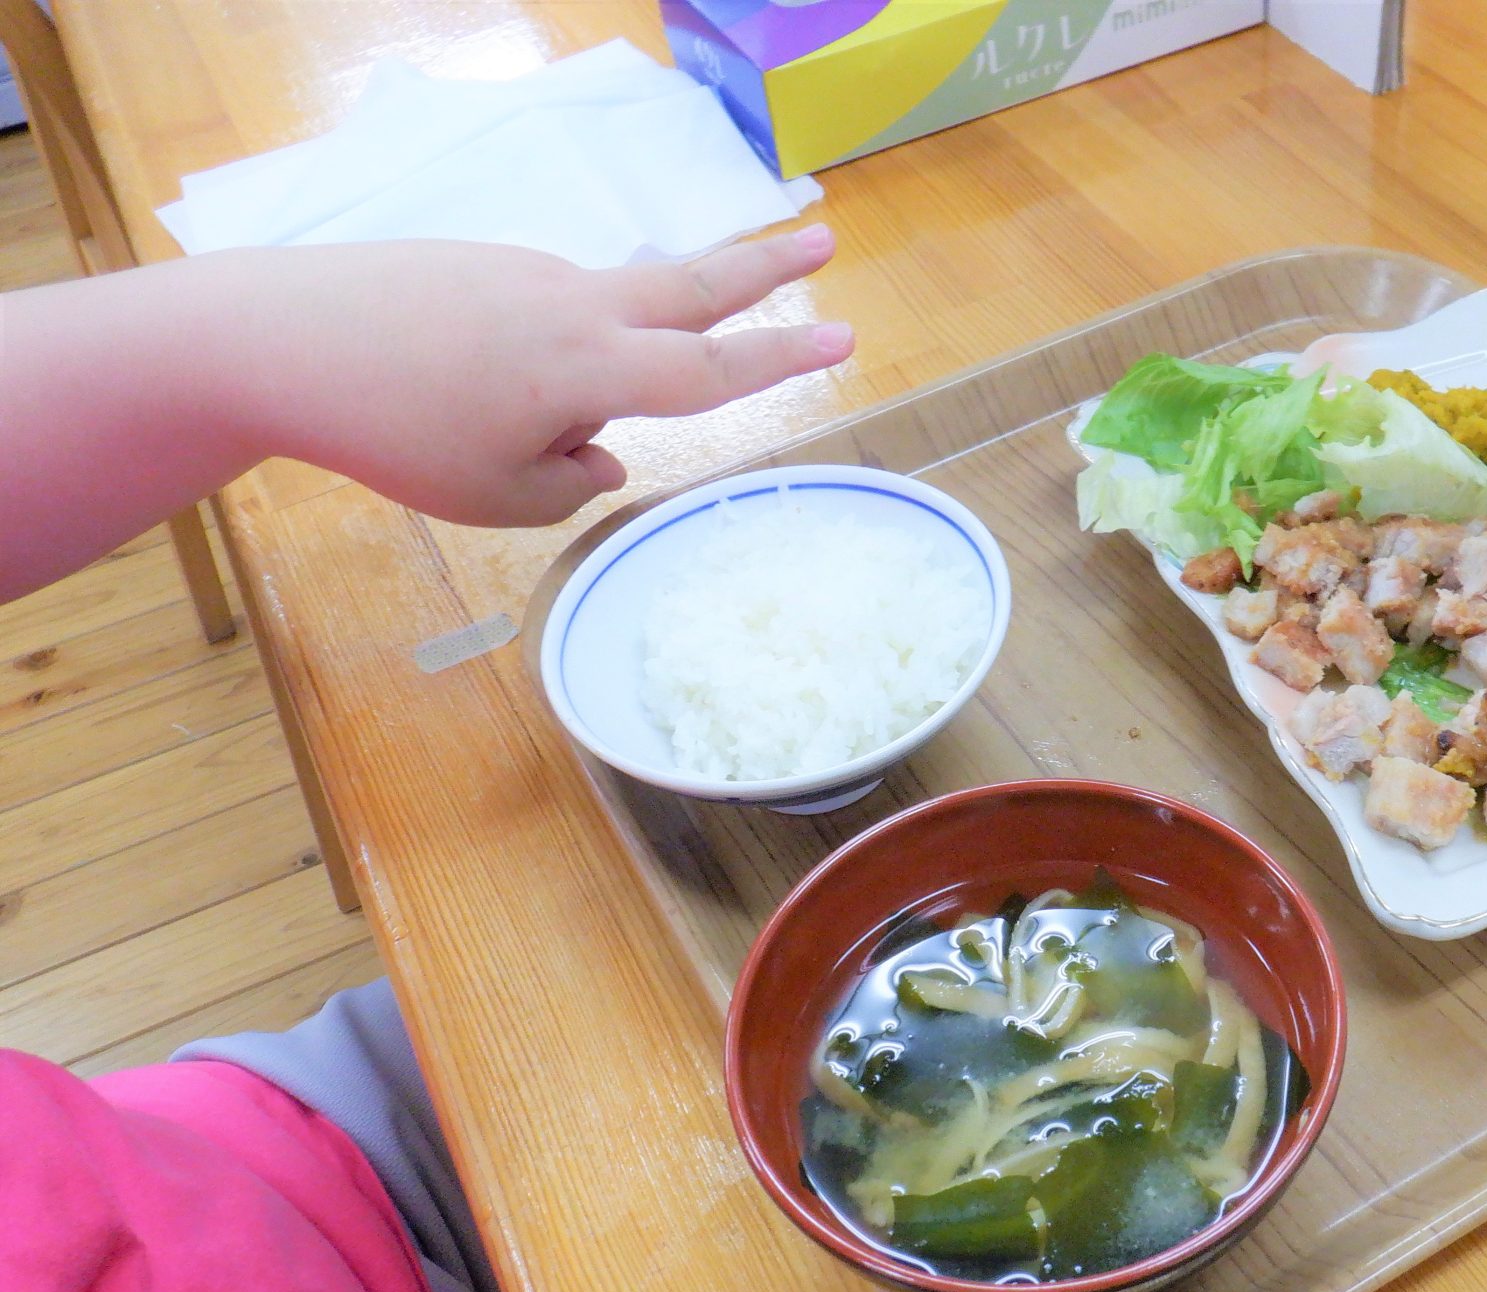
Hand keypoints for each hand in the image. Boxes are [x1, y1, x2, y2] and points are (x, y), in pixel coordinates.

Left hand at [222, 229, 851, 525]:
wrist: (281, 340)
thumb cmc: (398, 433)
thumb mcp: (498, 496)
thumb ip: (572, 484)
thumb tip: (601, 455)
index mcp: (593, 368)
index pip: (713, 370)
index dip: (784, 361)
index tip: (846, 337)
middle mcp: (578, 305)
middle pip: (694, 284)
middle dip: (766, 269)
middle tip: (825, 242)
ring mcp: (532, 275)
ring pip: (612, 310)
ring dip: (616, 352)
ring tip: (519, 411)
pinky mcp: (487, 268)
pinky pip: (550, 315)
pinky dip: (548, 355)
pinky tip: (472, 390)